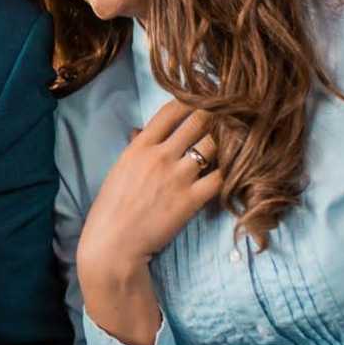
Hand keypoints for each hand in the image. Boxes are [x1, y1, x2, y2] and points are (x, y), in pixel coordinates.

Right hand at [77, 99, 221, 301]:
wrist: (113, 243)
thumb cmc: (111, 208)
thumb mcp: (119, 169)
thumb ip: (135, 147)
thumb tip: (140, 130)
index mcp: (140, 145)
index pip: (171, 110)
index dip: (191, 100)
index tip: (203, 100)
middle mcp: (160, 155)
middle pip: (199, 120)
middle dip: (215, 117)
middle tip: (226, 119)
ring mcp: (177, 177)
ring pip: (214, 145)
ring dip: (224, 145)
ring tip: (231, 147)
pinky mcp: (191, 200)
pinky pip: (220, 177)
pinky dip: (227, 173)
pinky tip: (229, 174)